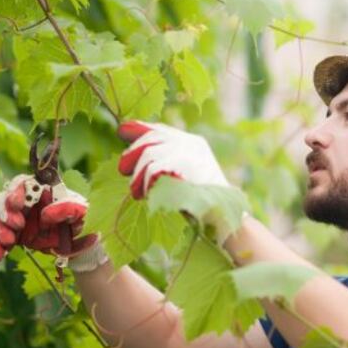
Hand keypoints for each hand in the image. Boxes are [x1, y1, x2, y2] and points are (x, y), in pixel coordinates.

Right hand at [0, 175, 97, 261]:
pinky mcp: (15, 236)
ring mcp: (18, 219)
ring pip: (1, 220)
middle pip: (7, 201)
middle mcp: (26, 203)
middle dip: (7, 212)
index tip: (18, 203)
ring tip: (9, 241)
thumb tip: (46, 214)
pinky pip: (1, 241)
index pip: (22, 184)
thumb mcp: (80, 212)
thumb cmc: (80, 219)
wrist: (80, 242)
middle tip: (16, 225)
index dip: (16, 191)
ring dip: (1, 230)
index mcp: (40, 191)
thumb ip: (67, 209)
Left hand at [117, 120, 243, 244]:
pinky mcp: (185, 166)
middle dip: (134, 151)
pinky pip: (154, 168)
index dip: (141, 128)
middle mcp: (193, 144)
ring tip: (135, 191)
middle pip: (154, 137)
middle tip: (122, 169)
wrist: (225, 218)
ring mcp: (191, 153)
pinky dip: (144, 180)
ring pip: (150, 153)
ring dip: (137, 173)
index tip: (122, 130)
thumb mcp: (183, 178)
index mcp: (195, 144)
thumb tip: (132, 160)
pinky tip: (144, 192)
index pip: (162, 129)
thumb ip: (165, 165)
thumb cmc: (202, 205)